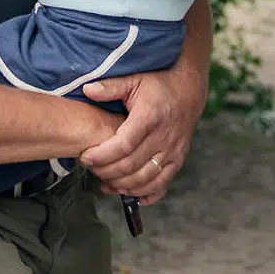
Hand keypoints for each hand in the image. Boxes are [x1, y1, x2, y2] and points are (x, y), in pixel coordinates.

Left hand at [78, 63, 205, 205]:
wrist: (189, 90)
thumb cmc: (159, 84)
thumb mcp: (134, 79)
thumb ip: (110, 86)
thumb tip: (87, 90)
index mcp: (149, 117)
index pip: (123, 145)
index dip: (102, 155)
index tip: (85, 157)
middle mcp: (164, 137)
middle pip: (131, 165)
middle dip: (107, 171)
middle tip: (91, 169)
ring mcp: (173, 151)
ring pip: (145, 179)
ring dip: (122, 185)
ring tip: (104, 182)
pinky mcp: (178, 160)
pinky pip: (162, 184)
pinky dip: (145, 193)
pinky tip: (129, 193)